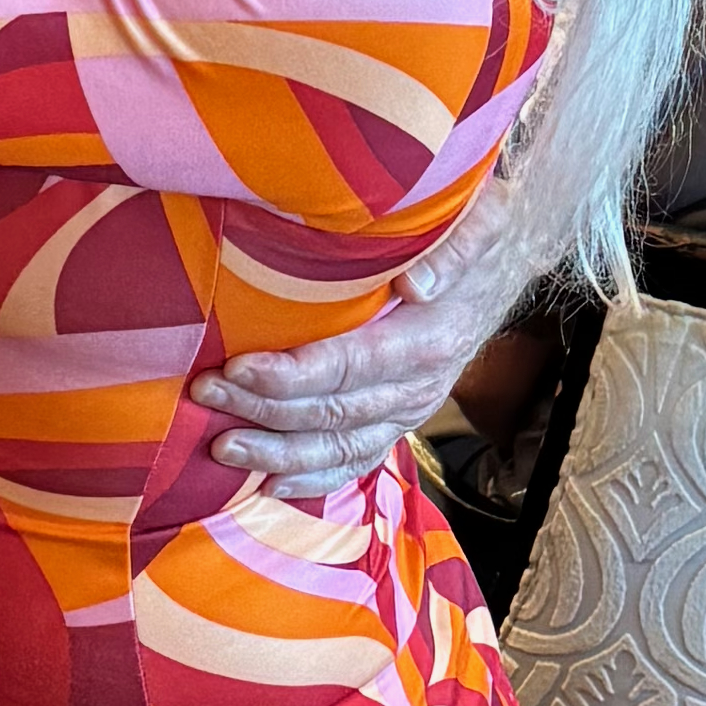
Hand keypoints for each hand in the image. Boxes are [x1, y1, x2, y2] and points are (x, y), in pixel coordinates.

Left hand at [194, 254, 498, 499]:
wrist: (502, 270)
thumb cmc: (476, 238)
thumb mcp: (482, 221)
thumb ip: (454, 248)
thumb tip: (415, 284)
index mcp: (428, 341)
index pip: (349, 366)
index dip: (289, 375)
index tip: (235, 367)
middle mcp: (418, 387)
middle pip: (331, 411)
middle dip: (261, 408)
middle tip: (203, 395)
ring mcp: (408, 412)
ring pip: (337, 448)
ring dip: (276, 453)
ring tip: (222, 448)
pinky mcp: (398, 422)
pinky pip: (355, 461)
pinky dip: (312, 478)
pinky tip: (270, 484)